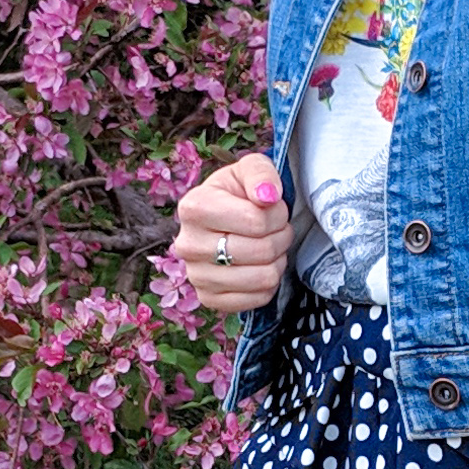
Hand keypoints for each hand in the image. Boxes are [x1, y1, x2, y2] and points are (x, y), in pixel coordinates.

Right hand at [173, 153, 290, 311]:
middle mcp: (187, 245)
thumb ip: (261, 173)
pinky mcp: (208, 299)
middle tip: (275, 230)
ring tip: (269, 247)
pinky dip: (268, 285)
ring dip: (277, 261)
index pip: (257, 222)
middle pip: (261, 251)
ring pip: (263, 278)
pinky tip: (259, 267)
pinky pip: (256, 300)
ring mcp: (196, 276)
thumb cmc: (238, 192)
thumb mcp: (251, 168)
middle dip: (281, 238)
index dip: (278, 215)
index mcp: (194, 208)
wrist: (223, 219)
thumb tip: (268, 196)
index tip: (273, 209)